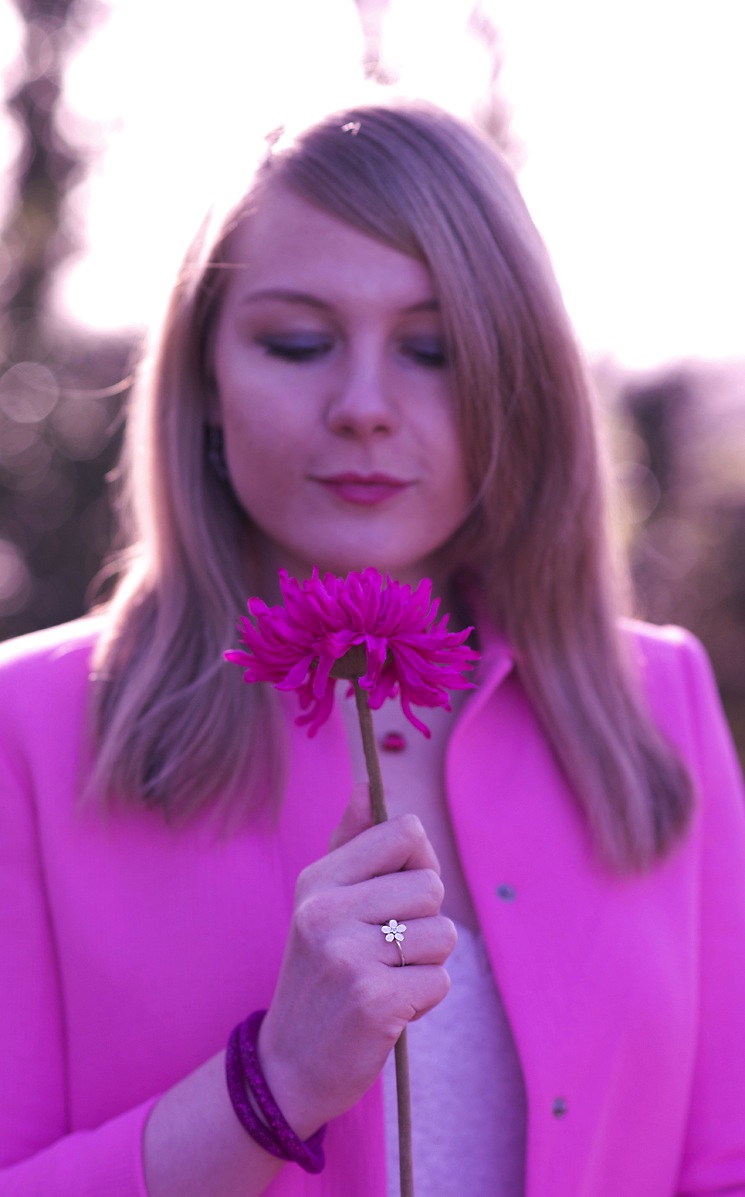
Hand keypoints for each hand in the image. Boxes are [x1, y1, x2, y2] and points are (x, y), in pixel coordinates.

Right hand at [257, 783, 456, 1137]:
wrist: (290, 1066)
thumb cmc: (320, 973)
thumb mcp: (321, 903)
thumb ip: (351, 841)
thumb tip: (368, 783)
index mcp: (318, 879)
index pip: (406, 833)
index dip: (418, 863)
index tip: (397, 896)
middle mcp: (327, 910)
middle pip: (431, 885)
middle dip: (423, 922)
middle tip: (384, 951)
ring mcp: (349, 955)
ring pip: (443, 934)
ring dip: (426, 963)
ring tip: (386, 978)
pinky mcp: (375, 1000)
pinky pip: (441, 980)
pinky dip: (424, 998)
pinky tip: (389, 1009)